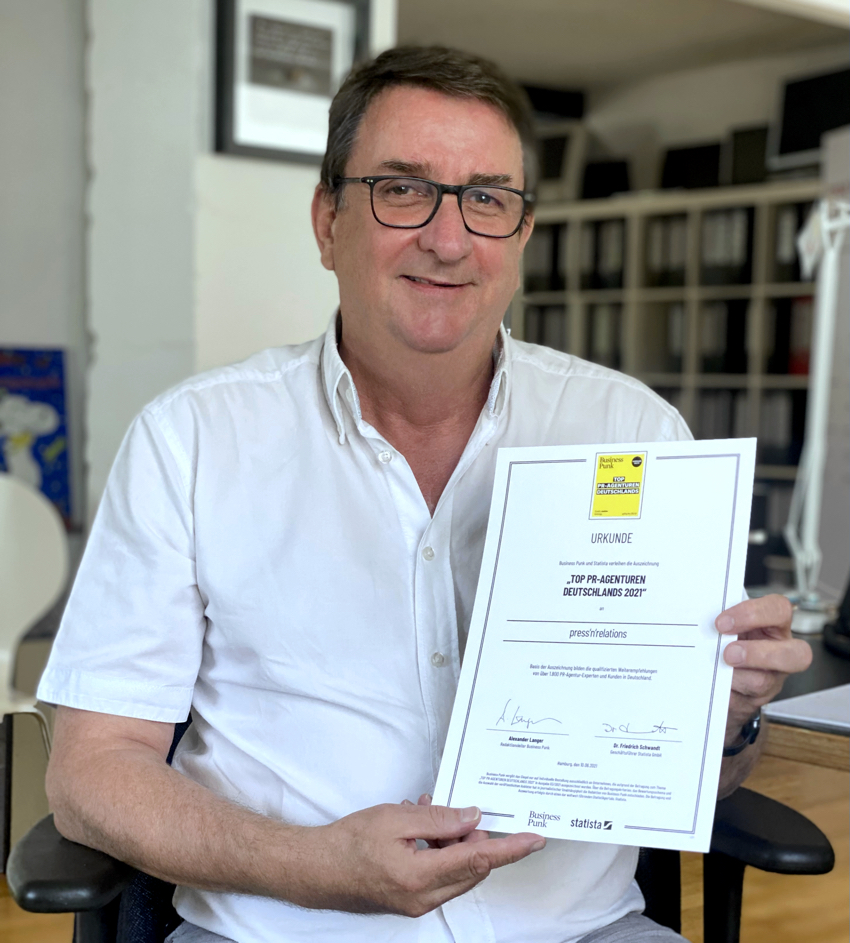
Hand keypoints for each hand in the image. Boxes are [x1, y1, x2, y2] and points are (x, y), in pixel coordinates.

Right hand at [292, 801, 544, 916]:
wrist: (317, 869)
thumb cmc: (349, 842)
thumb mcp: (395, 819)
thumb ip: (438, 819)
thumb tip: (472, 819)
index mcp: (421, 877)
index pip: (478, 861)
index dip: (509, 850)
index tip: (533, 839)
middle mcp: (424, 898)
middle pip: (471, 868)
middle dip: (473, 838)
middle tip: (458, 809)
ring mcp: (417, 903)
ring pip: (456, 871)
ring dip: (452, 841)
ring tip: (427, 811)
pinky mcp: (410, 900)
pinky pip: (440, 875)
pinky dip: (439, 851)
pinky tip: (420, 829)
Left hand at [716, 594, 811, 740]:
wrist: (718, 673)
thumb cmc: (727, 638)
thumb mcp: (728, 624)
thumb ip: (723, 619)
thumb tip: (700, 617)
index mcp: (774, 624)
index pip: (779, 609)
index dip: (752, 614)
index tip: (721, 622)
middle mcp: (781, 652)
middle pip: (797, 654)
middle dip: (758, 653)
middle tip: (728, 653)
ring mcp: (772, 679)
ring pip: (763, 681)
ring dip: (733, 676)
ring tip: (715, 670)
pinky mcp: (755, 700)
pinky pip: (741, 701)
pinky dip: (723, 692)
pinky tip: (711, 684)